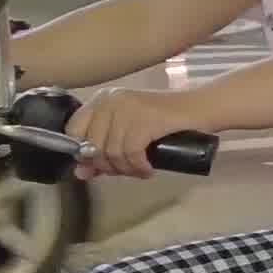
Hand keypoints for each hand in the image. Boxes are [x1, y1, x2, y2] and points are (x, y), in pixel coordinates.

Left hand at [70, 87, 213, 177]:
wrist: (199, 109)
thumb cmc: (164, 122)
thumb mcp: (129, 134)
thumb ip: (104, 150)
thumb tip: (80, 174)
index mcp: (102, 99)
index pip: (73, 129)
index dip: (81, 152)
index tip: (98, 165)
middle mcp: (110, 100)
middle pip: (92, 145)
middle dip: (108, 166)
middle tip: (126, 171)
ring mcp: (127, 108)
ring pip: (112, 152)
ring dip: (126, 169)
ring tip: (140, 171)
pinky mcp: (144, 120)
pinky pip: (131, 154)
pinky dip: (139, 167)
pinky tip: (148, 169)